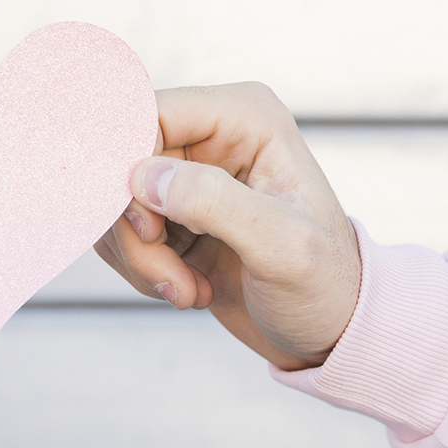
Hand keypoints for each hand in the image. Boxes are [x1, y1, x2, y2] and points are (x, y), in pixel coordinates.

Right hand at [94, 82, 360, 369]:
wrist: (328, 332)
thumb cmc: (326, 285)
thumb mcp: (282, 246)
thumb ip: (217, 203)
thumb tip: (145, 178)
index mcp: (246, 119)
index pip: (150, 115)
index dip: (131, 170)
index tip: (147, 229)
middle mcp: (213, 137)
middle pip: (125, 166)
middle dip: (137, 233)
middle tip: (170, 279)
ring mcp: (190, 177)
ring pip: (118, 205)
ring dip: (141, 259)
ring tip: (187, 290)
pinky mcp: (173, 216)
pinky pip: (123, 234)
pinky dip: (144, 271)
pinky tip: (189, 289)